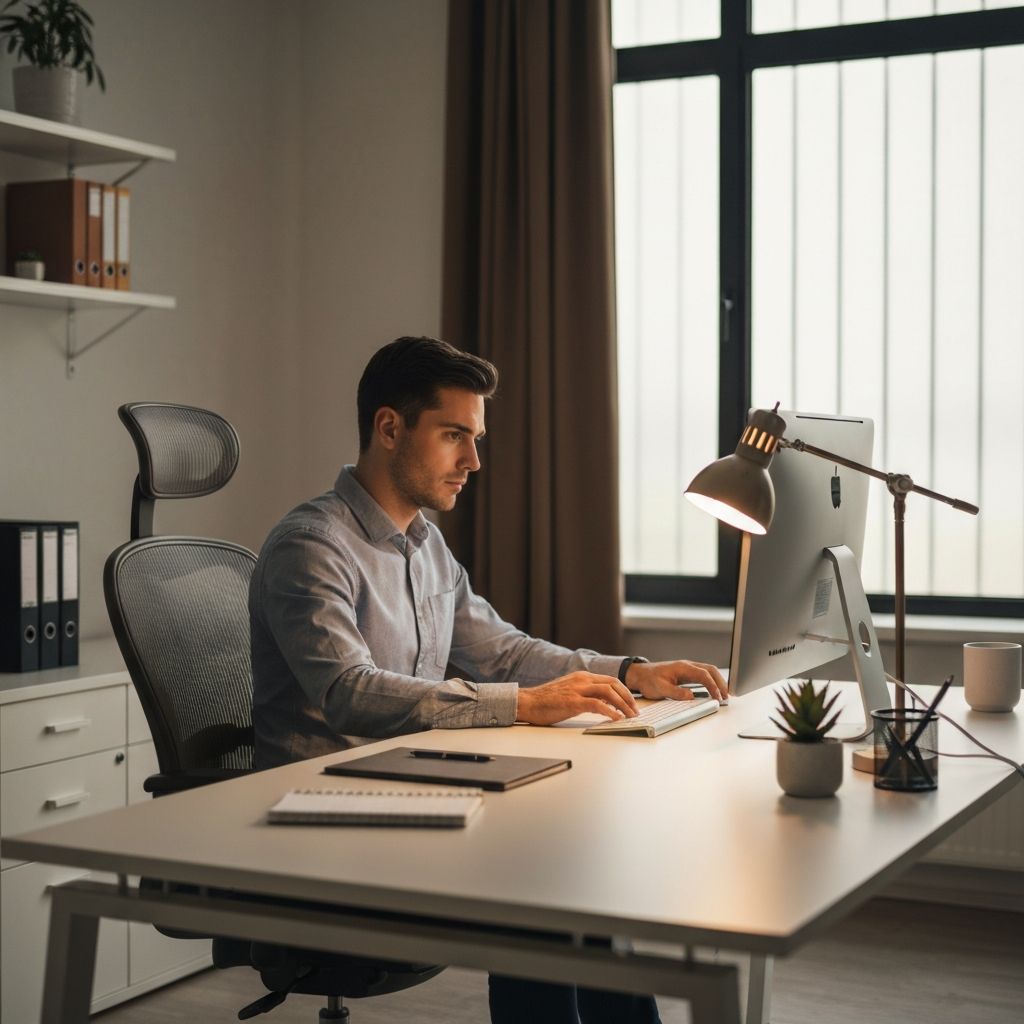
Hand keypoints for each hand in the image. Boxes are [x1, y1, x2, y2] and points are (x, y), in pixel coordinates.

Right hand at [516, 671, 638, 725]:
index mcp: (582, 676)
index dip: (624, 691)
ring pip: (609, 692)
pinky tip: (617, 719)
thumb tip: (603, 704)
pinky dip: (611, 711)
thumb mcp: (569, 692)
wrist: (527, 702)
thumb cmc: (545, 701)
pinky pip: (598, 705)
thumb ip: (585, 694)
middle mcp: (582, 680)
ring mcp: (578, 690)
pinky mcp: (573, 702)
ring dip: (623, 705)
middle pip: (613, 684)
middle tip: (635, 710)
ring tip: (630, 716)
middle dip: (628, 697)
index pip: (610, 680)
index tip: (631, 703)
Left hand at [625, 660, 727, 702]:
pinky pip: (704, 676)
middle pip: (710, 670)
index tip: (717, 697)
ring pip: (709, 672)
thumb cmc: (649, 680)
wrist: (640, 675)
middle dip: (721, 682)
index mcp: (682, 667)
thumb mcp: (660, 688)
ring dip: (718, 682)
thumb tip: (691, 696)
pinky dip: (712, 682)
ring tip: (724, 695)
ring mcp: (688, 669)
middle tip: (726, 696)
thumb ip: (676, 692)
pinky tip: (715, 691)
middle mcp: (687, 666)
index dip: (712, 686)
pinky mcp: (687, 674)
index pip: (703, 674)